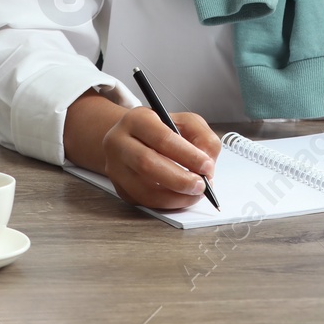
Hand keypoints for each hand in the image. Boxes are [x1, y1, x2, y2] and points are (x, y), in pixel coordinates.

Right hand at [65, 91, 221, 210]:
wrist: (132, 140)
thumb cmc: (162, 130)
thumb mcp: (185, 122)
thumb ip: (202, 137)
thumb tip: (207, 163)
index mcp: (137, 119)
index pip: (162, 139)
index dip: (188, 155)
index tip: (207, 166)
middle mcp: (120, 142)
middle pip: (148, 164)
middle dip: (180, 179)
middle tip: (201, 185)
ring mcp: (116, 168)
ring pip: (144, 189)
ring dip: (176, 196)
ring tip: (195, 193)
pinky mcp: (120, 188)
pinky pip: (145, 202)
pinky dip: (168, 203)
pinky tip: (182, 197)